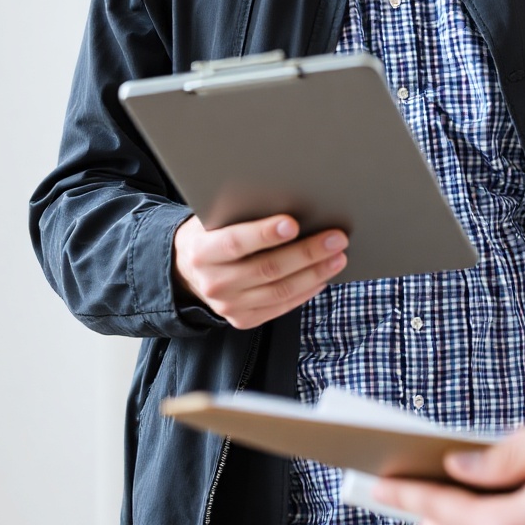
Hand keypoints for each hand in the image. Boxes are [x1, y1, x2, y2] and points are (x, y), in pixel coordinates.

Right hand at [172, 213, 347, 328]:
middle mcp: (214, 282)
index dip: (264, 234)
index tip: (294, 223)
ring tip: (338, 257)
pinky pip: (280, 306)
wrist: (187, 269)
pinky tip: (323, 277)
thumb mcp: (215, 219)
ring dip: (314, 274)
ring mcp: (228, 305)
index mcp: (202, 252)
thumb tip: (291, 205)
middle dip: (306, 253)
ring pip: (279, 290)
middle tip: (336, 238)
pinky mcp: (242, 319)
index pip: (236, 242)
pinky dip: (305, 292)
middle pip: (266, 269)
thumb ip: (242, 215)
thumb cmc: (211, 234)